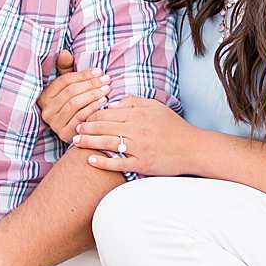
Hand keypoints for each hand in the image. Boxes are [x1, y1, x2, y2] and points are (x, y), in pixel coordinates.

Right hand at [38, 49, 109, 143]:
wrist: (80, 133)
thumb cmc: (74, 104)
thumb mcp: (68, 86)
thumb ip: (65, 69)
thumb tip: (65, 53)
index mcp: (44, 96)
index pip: (64, 81)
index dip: (83, 75)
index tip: (99, 71)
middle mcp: (46, 110)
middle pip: (70, 92)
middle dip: (91, 84)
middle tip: (106, 79)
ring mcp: (55, 124)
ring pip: (75, 103)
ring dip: (93, 94)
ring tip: (107, 89)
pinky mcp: (65, 134)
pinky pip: (81, 117)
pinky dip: (94, 107)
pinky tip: (104, 102)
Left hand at [71, 95, 200, 176]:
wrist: (192, 148)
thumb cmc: (173, 126)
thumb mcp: (155, 106)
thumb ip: (133, 101)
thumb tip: (112, 103)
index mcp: (138, 114)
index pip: (108, 112)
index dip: (92, 114)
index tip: (82, 116)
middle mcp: (137, 130)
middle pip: (104, 127)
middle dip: (86, 127)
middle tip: (74, 128)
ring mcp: (139, 148)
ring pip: (107, 143)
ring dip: (88, 142)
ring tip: (76, 141)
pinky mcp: (142, 164)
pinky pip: (118, 163)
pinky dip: (103, 162)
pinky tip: (90, 160)